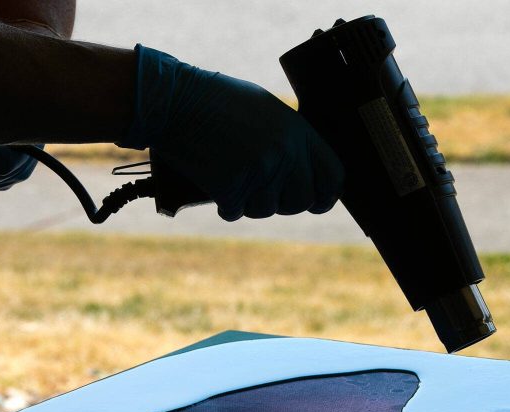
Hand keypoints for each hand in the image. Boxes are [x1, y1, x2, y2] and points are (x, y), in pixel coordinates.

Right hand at [118, 46, 343, 220]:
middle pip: (300, 201)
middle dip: (281, 202)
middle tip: (261, 191)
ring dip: (249, 202)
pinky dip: (224, 204)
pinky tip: (215, 182)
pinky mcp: (231, 187)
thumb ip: (289, 139)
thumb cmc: (218, 101)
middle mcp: (285, 153)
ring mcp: (259, 171)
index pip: (333, 177)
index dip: (325, 196)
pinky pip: (234, 211)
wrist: (176, 101)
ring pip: (265, 210)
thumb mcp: (266, 110)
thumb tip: (306, 170)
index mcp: (298, 132)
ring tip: (234, 178)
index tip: (316, 202)